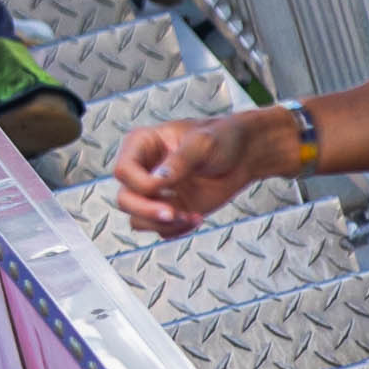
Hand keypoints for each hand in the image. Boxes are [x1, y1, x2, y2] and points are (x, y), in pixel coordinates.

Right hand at [109, 109, 265, 238]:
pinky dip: (176, 230)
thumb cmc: (222, 138)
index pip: (123, 170)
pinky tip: (196, 218)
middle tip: (173, 214)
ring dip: (163, 224)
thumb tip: (159, 181)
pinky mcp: (169, 209)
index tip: (166, 187)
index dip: (140, 184)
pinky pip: (159, 230)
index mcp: (142, 145)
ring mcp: (155, 193)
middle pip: (124, 199)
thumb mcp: (203, 143)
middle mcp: (143, 170)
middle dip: (147, 211)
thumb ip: (180, 161)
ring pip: (137, 219)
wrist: (244, 155)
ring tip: (190, 217)